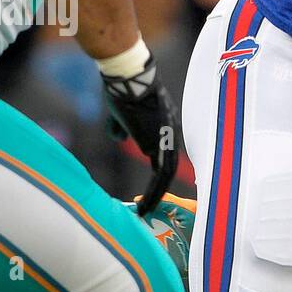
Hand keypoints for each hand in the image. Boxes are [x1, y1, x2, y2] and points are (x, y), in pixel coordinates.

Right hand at [102, 56, 179, 215]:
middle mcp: (171, 135)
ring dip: (156, 196)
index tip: (154, 189)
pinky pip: (160, 175)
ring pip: (167, 175)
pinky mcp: (159, 145)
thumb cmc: (123, 92)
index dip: (161, 174)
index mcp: (166, 127)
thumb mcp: (122, 114)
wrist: (129, 79)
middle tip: (149, 208)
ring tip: (144, 212)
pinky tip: (143, 205)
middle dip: (159, 190)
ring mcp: (168, 140)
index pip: (168, 156)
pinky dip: (153, 193)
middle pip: (170, 169)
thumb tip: (120, 138)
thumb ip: (122, 127)